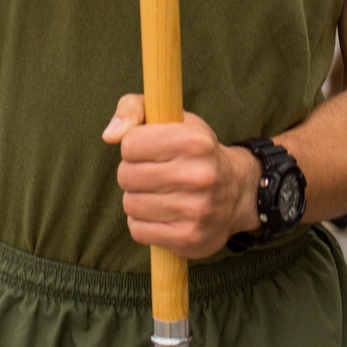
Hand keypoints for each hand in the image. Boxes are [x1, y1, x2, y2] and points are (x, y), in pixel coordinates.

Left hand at [103, 94, 259, 258]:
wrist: (237, 191)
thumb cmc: (194, 150)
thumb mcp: (172, 117)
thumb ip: (134, 109)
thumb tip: (109, 135)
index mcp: (195, 141)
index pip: (130, 144)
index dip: (133, 146)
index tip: (148, 148)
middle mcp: (199, 175)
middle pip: (127, 176)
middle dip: (132, 173)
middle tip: (151, 172)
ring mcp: (196, 210)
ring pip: (131, 204)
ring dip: (137, 198)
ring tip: (157, 193)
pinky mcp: (189, 238)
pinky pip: (138, 230)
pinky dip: (142, 222)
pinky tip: (160, 213)